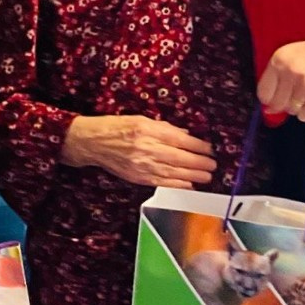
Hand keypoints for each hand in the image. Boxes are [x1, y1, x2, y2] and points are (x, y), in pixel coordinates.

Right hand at [61, 115, 215, 188]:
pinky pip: (160, 182)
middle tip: (212, 164)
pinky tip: (189, 184)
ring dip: (192, 175)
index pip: (179, 139)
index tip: (208, 148)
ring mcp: (141, 164)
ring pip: (172, 172)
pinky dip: (176, 185)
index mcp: (147, 129)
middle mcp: (145, 147)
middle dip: (199, 162)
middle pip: (179, 157)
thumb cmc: (116, 127)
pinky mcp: (136, 177)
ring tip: (206, 176)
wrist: (92, 143)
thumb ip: (164, 127)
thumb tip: (185, 134)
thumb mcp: (140, 119)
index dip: (197, 145)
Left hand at [257, 27, 304, 122]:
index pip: (263, 93)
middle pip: (277, 104)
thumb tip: (267, 110)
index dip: (269, 98)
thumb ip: (275, 78)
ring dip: (299, 106)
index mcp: (279, 60)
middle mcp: (291, 72)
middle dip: (284, 104)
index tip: (276, 97)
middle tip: (295, 95)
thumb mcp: (290, 55)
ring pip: (292, 111)